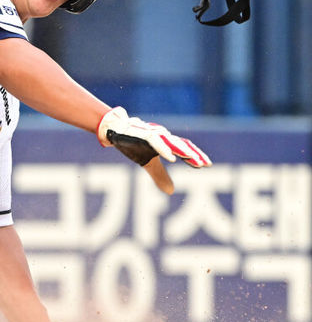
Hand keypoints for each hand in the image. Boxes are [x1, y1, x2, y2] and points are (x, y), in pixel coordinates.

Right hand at [97, 106, 211, 167]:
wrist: (114, 130)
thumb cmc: (132, 144)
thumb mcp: (148, 163)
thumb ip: (160, 175)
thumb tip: (172, 191)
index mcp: (166, 142)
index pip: (184, 148)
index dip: (195, 156)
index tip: (207, 165)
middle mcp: (163, 136)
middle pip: (182, 144)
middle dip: (194, 154)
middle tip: (206, 164)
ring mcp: (153, 134)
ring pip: (172, 142)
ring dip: (183, 150)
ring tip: (194, 159)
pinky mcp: (142, 134)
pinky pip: (155, 142)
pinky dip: (164, 150)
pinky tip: (172, 158)